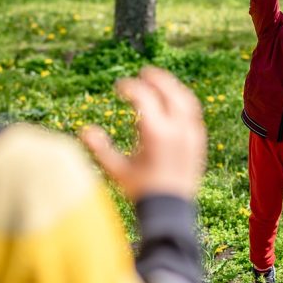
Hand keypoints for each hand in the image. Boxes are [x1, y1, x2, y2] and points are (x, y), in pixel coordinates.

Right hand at [81, 67, 205, 201]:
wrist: (171, 210)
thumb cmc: (142, 191)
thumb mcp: (117, 170)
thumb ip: (100, 149)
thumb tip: (84, 130)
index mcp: (156, 133)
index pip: (144, 96)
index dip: (129, 87)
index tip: (118, 87)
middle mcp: (177, 129)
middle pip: (169, 91)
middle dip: (155, 78)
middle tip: (143, 72)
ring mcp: (191, 134)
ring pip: (185, 99)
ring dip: (172, 87)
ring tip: (160, 82)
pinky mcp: (199, 141)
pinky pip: (193, 113)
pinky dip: (183, 101)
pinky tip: (174, 102)